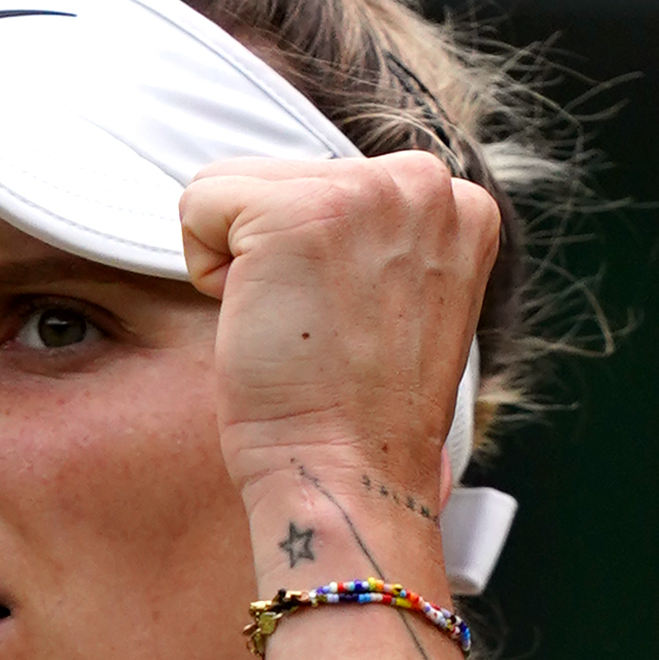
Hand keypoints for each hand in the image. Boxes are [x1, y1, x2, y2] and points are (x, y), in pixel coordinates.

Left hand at [177, 150, 498, 530]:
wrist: (350, 483)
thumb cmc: (360, 417)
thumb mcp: (403, 302)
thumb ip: (381, 241)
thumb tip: (322, 222)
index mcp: (460, 204)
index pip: (338, 183)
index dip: (319, 264)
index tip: (353, 330)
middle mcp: (424, 182)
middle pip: (287, 176)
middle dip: (278, 257)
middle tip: (320, 338)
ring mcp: (364, 190)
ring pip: (237, 185)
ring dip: (242, 264)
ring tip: (294, 331)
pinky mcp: (295, 212)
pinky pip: (198, 203)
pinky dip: (205, 272)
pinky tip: (260, 325)